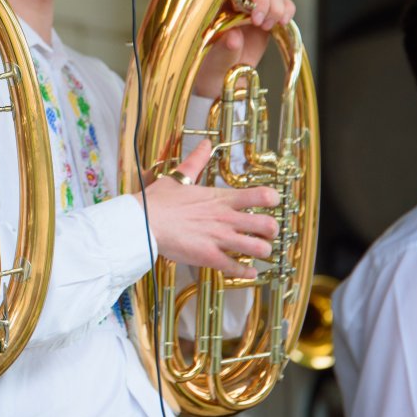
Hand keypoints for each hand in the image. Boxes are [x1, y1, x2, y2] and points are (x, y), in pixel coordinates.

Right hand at [142, 140, 280, 277]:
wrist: (143, 222)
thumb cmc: (158, 202)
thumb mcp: (179, 177)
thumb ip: (196, 161)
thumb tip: (205, 144)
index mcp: (220, 199)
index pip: (261, 195)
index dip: (273, 199)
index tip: (272, 202)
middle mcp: (225, 218)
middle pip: (268, 226)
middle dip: (271, 230)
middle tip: (266, 232)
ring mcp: (219, 239)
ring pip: (258, 249)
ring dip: (262, 251)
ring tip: (257, 251)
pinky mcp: (209, 257)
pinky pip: (237, 269)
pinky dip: (246, 272)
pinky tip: (248, 271)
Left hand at [193, 0, 295, 97]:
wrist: (222, 85)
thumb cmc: (210, 72)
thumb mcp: (213, 64)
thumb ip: (223, 51)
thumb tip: (234, 37)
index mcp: (216, 9)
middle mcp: (235, 6)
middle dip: (262, 0)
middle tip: (259, 20)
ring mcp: (252, 13)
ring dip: (276, 5)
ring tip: (269, 25)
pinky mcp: (267, 21)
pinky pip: (283, 5)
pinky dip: (287, 9)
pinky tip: (283, 22)